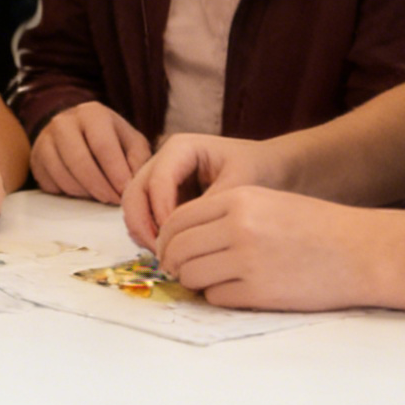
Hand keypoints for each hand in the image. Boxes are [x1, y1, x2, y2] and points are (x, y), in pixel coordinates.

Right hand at [30, 103, 150, 202]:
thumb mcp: (130, 141)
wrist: (76, 132)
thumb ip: (138, 158)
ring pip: (64, 176)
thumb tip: (131, 182)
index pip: (103, 145)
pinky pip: (52, 184)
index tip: (125, 192)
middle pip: (80, 161)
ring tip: (100, 195)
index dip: (115, 173)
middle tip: (112, 201)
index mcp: (92, 113)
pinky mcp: (35, 159)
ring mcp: (45, 140)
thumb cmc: (110, 139)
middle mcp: (64, 122)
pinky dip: (69, 194)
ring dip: (85, 193)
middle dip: (100, 187)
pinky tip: (83, 191)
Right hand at [121, 132, 273, 251]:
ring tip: (166, 256)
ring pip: (134, 206)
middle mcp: (163, 160)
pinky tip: (169, 252)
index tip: (178, 241)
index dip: (161, 213)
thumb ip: (212, 204)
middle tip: (162, 254)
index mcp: (180, 148)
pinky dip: (150, 234)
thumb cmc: (259, 168)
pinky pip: (145, 215)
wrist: (270, 168)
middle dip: (142, 225)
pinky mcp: (163, 196)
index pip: (157, 182)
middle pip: (134, 192)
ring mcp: (160, 178)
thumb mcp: (240, 183)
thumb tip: (187, 233)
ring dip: (143, 232)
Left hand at [153, 186, 372, 312]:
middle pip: (178, 249)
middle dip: (173, 262)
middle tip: (179, 269)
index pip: (178, 219)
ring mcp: (247, 262)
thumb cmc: (315, 226)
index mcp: (238, 200)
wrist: (360, 252)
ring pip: (191, 276)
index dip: (166, 238)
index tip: (168, 249)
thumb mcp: (267, 202)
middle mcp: (238, 228)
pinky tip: (234, 291)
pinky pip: (215, 298)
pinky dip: (217, 296)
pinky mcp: (259, 293)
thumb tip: (179, 239)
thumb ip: (224, 214)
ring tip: (208, 280)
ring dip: (193, 282)